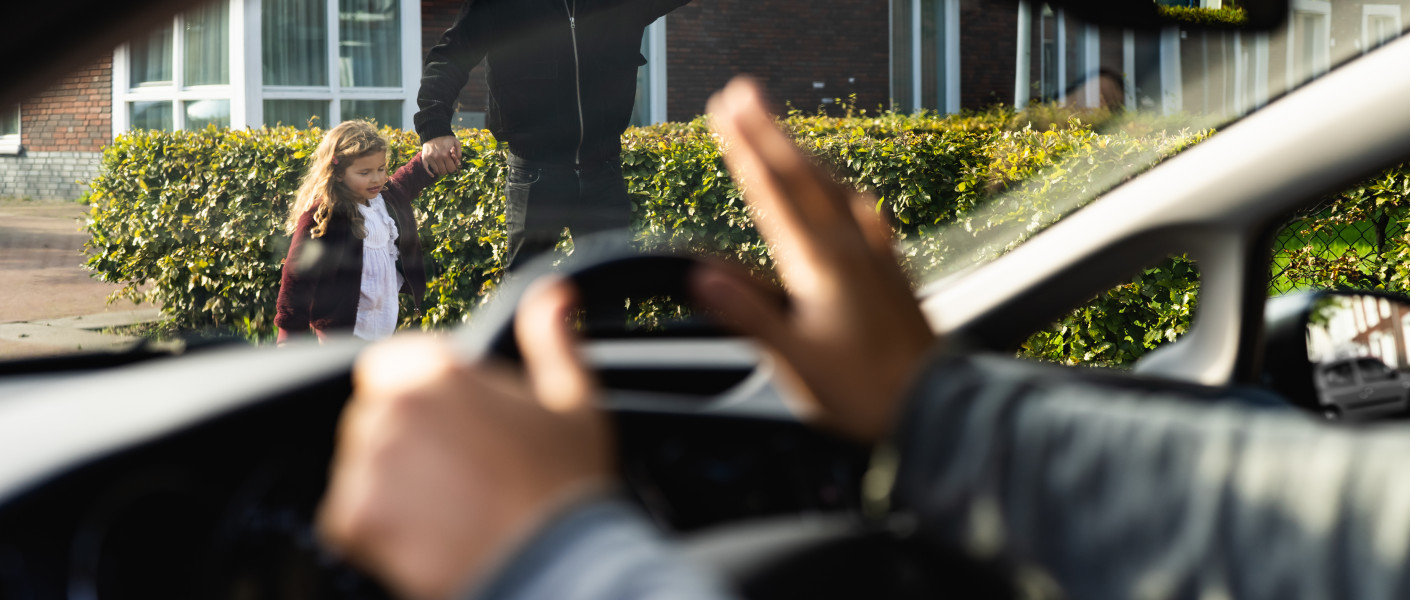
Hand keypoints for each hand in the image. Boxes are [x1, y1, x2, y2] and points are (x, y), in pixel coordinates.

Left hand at [318, 281, 610, 599]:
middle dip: (404, 443)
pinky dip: (378, 530)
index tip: (446, 429)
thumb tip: (555, 292)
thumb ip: (553, 338)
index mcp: (439, 370)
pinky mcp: (354, 517)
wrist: (555, 566)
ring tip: (445, 509)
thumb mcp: (574, 400)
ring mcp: (369, 464)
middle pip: (372, 418)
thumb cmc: (566, 484)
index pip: (389, 367)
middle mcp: (394, 408)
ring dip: (389, 486)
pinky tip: (427, 535)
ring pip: (359, 468)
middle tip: (455, 476)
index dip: (417, 398)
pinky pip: (349, 517)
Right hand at [422, 135, 462, 176]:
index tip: (452, 164)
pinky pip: (427, 169)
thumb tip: (458, 163)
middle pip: (444, 172)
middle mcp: (437, 157)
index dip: (453, 168)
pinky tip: (433, 175)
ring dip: (440, 170)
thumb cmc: (446, 138)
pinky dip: (430, 173)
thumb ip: (459, 153)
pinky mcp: (425, 158)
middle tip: (447, 164)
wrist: (433, 132)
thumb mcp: (456, 143)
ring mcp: (430, 158)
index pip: (451, 169)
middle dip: (447, 169)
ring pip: (437, 171)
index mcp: (446, 154)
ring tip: (441, 165)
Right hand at [693, 77, 936, 442]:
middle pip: (802, 177)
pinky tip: (854, 196)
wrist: (937, 407)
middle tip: (744, 93)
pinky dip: (846, 194)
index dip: (744, 150)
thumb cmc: (864, 393)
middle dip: (769, 132)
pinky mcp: (893, 274)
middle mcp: (849, 249)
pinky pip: (865, 217)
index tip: (723, 111)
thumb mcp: (795, 362)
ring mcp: (875, 257)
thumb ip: (748, 316)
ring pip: (834, 190)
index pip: (772, 194)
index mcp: (819, 265)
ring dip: (803, 155)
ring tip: (784, 132)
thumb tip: (702, 276)